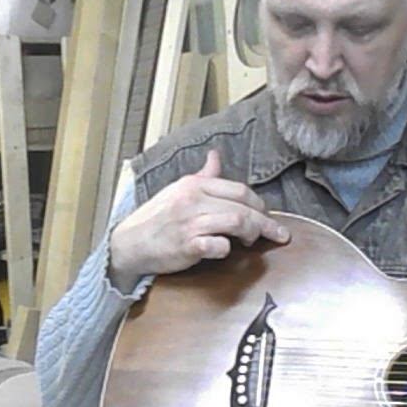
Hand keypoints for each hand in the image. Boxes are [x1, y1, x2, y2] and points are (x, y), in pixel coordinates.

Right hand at [108, 150, 289, 290]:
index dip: (259, 203)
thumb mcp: (178, 190)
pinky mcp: (187, 245)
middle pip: (243, 206)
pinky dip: (226, 249)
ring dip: (251, 233)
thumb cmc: (157, 218)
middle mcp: (193, 200)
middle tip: (277, 234)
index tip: (267, 215)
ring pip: (237, 222)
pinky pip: (218, 245)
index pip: (239, 189)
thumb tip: (216, 156)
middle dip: (265, 222)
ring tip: (252, 242)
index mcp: (194, 185)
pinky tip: (224, 250)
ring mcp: (190, 223)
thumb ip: (203, 176)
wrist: (130, 243)